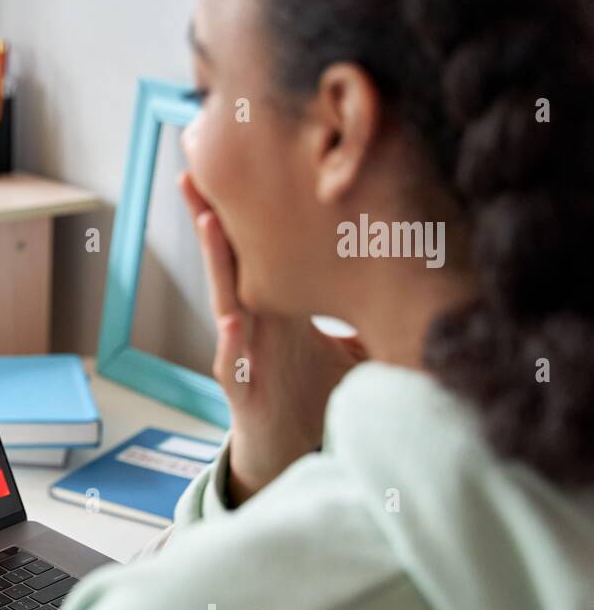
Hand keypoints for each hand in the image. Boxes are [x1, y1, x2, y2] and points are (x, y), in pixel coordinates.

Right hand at [179, 172, 366, 505]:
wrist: (286, 452)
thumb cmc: (312, 394)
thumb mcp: (349, 343)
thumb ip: (366, 309)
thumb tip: (412, 271)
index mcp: (276, 302)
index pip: (258, 245)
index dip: (249, 206)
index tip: (244, 158)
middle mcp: (254, 318)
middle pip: (230, 258)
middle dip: (212, 213)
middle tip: (196, 167)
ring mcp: (242, 350)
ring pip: (225, 297)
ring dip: (215, 260)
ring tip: (207, 220)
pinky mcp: (240, 386)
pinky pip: (233, 360)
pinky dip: (233, 341)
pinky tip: (234, 319)